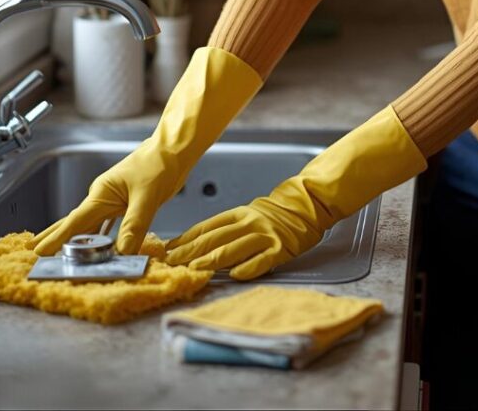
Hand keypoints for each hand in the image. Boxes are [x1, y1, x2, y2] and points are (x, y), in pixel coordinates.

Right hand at [29, 47, 262, 255]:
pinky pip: (107, 226)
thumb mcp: (147, 196)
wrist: (175, 149)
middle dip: (57, 240)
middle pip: (76, 224)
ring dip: (77, 242)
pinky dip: (99, 239)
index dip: (57, 239)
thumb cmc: (160, 163)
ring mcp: (113, 201)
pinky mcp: (125, 205)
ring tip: (58, 256)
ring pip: (90, 227)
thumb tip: (123, 252)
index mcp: (102, 193)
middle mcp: (102, 198)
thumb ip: (134, 225)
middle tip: (35, 256)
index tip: (38, 253)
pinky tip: (94, 250)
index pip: (75, 221)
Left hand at [164, 105, 427, 279]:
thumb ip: (228, 227)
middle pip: (215, 239)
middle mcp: (249, 222)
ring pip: (234, 249)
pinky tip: (236, 276)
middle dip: (191, 252)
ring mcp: (266, 235)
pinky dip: (248, 268)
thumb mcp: (249, 212)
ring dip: (212, 261)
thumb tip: (197, 244)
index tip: (167, 250)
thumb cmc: (277, 210)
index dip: (185, 239)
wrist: (310, 202)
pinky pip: (263, 259)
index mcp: (239, 213)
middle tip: (172, 264)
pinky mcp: (282, 247)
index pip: (206, 227)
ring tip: (195, 271)